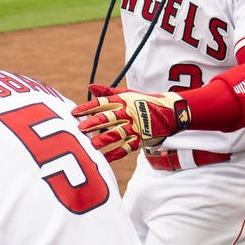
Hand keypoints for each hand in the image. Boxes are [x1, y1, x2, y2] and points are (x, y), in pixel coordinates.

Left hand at [71, 85, 190, 162]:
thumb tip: (90, 86)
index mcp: (123, 101)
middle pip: (108, 118)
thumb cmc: (145, 101)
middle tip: (80, 128)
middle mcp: (128, 114)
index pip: (102, 103)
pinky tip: (106, 158)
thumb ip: (108, 93)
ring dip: (104, 139)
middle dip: (93, 123)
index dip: (88, 108)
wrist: (170, 111)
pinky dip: (116, 154)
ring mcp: (135, 127)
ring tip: (92, 144)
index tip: (74, 113)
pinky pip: (127, 147)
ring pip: (117, 133)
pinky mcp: (141, 139)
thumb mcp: (128, 94)